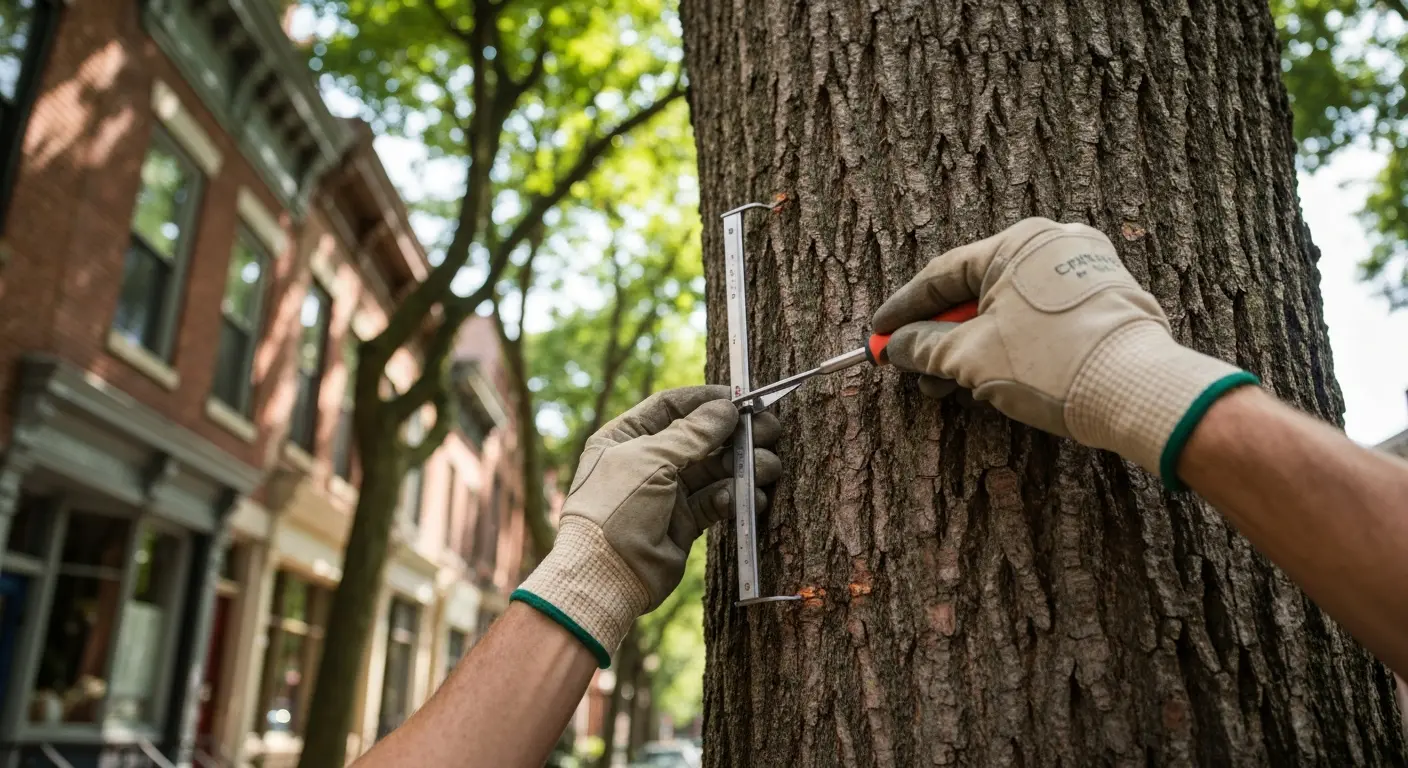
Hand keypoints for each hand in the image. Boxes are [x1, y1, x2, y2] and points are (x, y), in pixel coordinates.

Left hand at [511, 385, 780, 665]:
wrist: (604, 575)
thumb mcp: (651, 459)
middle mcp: (647, 461)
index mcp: (625, 437)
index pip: (671, 407)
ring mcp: (666, 492)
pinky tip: (752, 498)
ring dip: (744, 466)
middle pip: (700, 438)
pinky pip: (716, 501)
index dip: (707, 401)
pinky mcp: (684, 522)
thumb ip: (693, 433)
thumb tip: (728, 409)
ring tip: (768, 467)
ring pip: (714, 470)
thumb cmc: (615, 508)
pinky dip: (736, 497)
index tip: (743, 399)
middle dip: (736, 434)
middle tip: (769, 431)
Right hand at [872, 218, 1256, 486]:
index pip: (941, 275)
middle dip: (938, 335)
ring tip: (947, 386)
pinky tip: (988, 379)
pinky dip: (1008, 344)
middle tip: (910, 366)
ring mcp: (1083, 270)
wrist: (1138, 391)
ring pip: (1007, 308)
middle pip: (975, 291)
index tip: (877, 335)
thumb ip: (924, 347)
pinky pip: (1038, 317)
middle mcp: (1052, 244)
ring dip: (971, 346)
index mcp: (1017, 242)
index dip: (903, 310)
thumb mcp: (970, 358)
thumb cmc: (1053, 364)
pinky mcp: (1104, 300)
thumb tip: (897, 347)